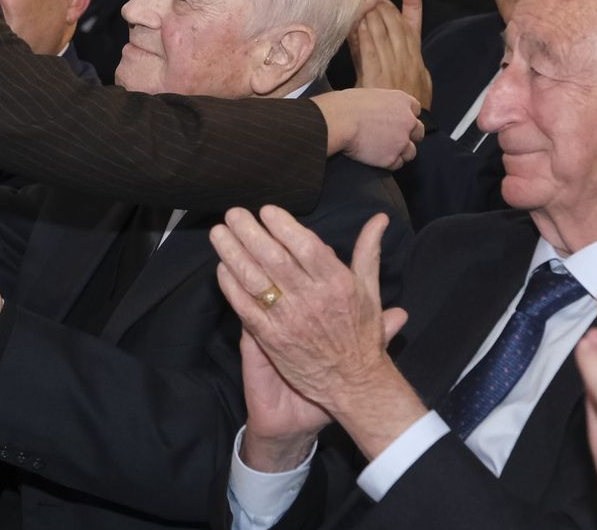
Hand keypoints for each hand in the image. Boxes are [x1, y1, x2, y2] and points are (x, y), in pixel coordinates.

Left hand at [212, 208, 419, 459]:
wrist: (354, 386)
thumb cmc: (362, 335)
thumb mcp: (370, 291)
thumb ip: (368, 252)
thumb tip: (378, 219)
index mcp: (338, 284)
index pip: (306, 246)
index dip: (283, 225)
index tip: (266, 210)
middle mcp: (312, 299)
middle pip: (273, 258)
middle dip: (249, 232)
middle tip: (233, 213)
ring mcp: (288, 320)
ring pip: (254, 279)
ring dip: (233, 253)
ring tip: (218, 233)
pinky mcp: (271, 340)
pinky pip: (245, 308)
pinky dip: (231, 286)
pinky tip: (221, 268)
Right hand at [311, 88, 422, 169]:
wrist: (337, 120)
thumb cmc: (346, 104)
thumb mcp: (369, 95)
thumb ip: (382, 104)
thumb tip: (378, 111)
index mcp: (402, 101)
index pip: (416, 110)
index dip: (406, 117)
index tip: (397, 122)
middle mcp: (407, 121)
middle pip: (418, 132)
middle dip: (408, 136)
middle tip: (393, 139)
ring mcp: (401, 141)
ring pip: (410, 152)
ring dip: (400, 152)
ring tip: (383, 151)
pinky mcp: (391, 158)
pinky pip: (396, 164)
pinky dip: (388, 163)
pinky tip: (376, 159)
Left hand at [354, 0, 431, 108]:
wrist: (408, 126)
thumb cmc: (408, 103)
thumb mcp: (419, 79)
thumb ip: (407, 58)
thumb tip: (402, 39)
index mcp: (416, 57)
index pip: (415, 23)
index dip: (413, 1)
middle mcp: (407, 57)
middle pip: (396, 23)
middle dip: (385, 3)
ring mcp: (393, 66)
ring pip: (383, 32)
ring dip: (373, 14)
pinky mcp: (377, 76)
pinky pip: (370, 50)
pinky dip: (365, 35)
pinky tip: (359, 22)